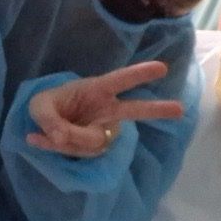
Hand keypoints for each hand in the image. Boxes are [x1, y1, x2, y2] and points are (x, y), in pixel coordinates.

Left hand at [27, 62, 183, 157]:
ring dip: (68, 139)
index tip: (162, 68)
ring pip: (93, 140)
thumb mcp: (39, 106)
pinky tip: (39, 139)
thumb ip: (49, 119)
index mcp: (97, 90)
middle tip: (181, 109)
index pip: (120, 80)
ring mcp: (105, 130)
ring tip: (49, 133)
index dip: (139, 74)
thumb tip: (61, 139)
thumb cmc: (48, 106)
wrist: (45, 126)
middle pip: (136, 110)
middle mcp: (107, 111)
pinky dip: (60, 148)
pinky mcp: (98, 147)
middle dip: (158, 110)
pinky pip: (83, 151)